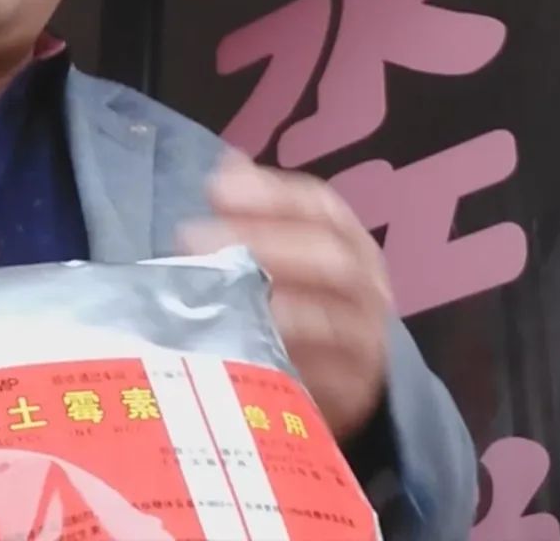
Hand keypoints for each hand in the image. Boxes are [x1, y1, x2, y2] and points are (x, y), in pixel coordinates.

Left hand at [178, 152, 390, 437]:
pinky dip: (280, 362)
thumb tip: (227, 168)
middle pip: (329, 257)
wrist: (350, 385)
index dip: (270, 195)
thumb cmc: (306, 308)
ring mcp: (365, 341)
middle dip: (263, 243)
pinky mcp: (352, 392)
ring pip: (328, 319)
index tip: (215, 189)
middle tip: (192, 239)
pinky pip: (321, 377)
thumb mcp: (286, 257)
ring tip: (211, 298)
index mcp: (351, 244)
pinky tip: (235, 350)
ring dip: (268, 304)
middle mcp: (367, 287)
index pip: (322, 208)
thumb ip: (259, 214)